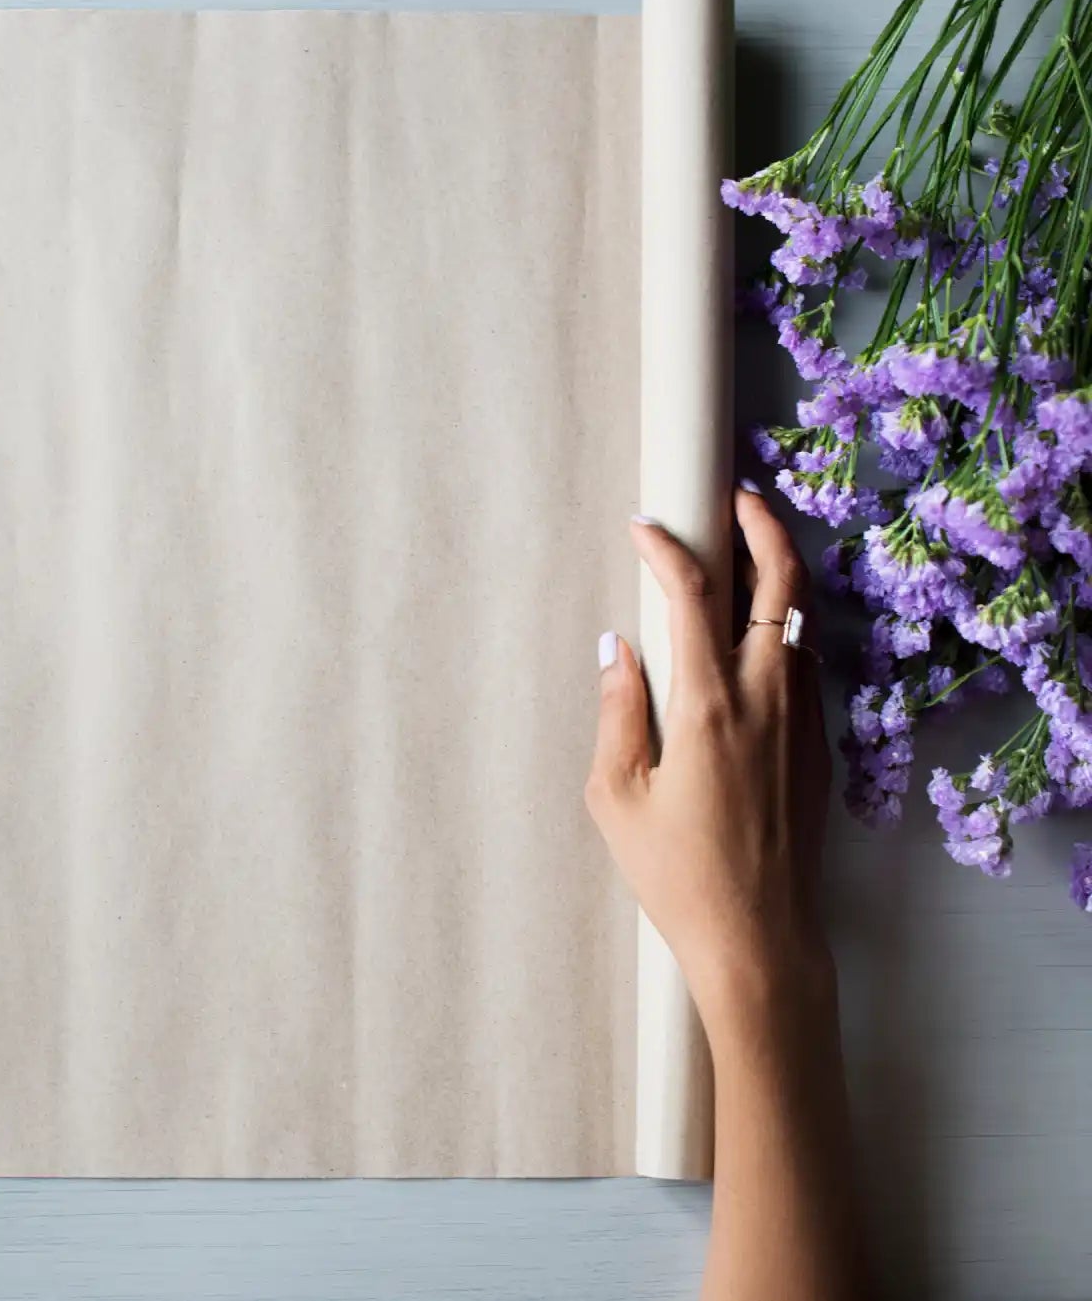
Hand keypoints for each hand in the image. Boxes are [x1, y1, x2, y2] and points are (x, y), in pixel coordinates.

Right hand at [582, 487, 833, 1032]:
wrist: (759, 937)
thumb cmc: (676, 875)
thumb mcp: (617, 796)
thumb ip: (617, 712)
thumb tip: (617, 648)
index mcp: (709, 706)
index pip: (692, 595)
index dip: (666, 548)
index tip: (644, 525)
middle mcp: (767, 699)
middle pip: (783, 583)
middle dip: (763, 525)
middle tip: (735, 497)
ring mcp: (803, 721)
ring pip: (806, 619)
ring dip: (781, 574)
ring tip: (749, 552)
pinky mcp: (818, 748)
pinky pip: (809, 663)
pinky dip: (788, 627)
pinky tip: (759, 634)